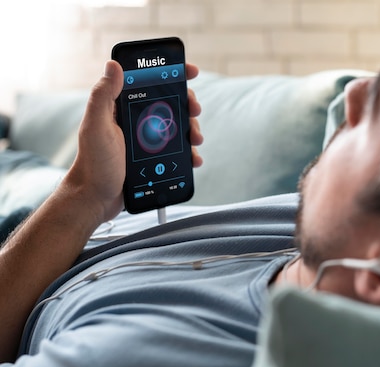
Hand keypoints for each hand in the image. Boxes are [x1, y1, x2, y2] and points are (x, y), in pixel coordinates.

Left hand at [63, 61, 202, 222]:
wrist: (97, 198)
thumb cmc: (93, 164)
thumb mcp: (97, 128)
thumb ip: (102, 96)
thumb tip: (114, 65)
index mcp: (122, 107)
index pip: (149, 81)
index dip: (171, 73)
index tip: (190, 71)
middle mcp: (136, 119)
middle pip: (170, 103)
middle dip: (188, 104)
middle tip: (195, 110)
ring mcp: (148, 139)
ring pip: (178, 126)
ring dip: (192, 129)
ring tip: (195, 140)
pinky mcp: (155, 157)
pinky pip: (178, 150)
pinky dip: (189, 152)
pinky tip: (194, 158)